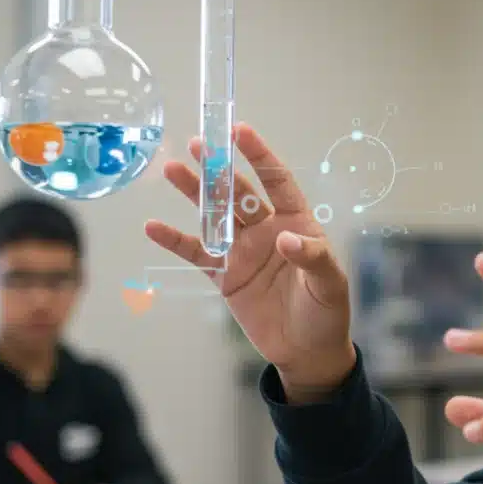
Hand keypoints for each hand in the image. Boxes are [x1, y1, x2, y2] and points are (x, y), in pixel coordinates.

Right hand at [144, 125, 354, 402]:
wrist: (307, 352)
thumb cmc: (327, 312)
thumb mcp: (329, 284)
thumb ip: (312, 258)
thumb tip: (286, 239)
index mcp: (297, 223)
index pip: (277, 181)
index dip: (260, 155)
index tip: (239, 131)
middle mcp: (267, 230)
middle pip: (239, 192)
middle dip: (218, 168)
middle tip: (197, 143)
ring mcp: (243, 250)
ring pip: (214, 215)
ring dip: (194, 193)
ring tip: (172, 169)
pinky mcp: (225, 275)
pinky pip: (196, 253)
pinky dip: (175, 240)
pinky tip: (153, 226)